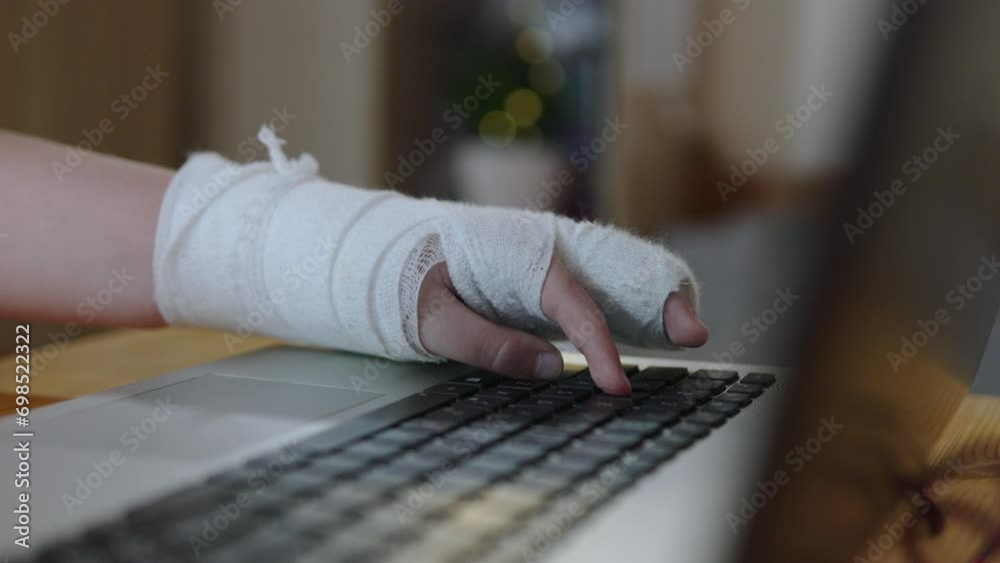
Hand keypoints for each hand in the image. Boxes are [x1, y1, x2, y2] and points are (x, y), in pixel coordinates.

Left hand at [417, 255, 707, 394]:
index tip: (616, 385)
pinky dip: (635, 302)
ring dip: (656, 300)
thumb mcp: (431, 317)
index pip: (573, 305)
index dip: (599, 347)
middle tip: (697, 334)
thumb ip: (486, 342)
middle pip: (614, 273)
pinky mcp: (553, 276)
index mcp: (520, 260)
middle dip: (658, 300)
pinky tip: (658, 326)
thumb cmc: (411, 281)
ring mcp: (554, 262)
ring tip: (691, 331)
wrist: (398, 247)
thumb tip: (550, 367)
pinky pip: (603, 285)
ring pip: (616, 274)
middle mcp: (547, 253)